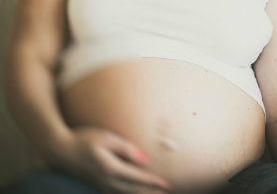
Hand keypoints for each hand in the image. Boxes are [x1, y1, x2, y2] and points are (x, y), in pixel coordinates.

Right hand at [53, 127, 170, 192]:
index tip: (167, 185)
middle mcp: (106, 180)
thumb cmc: (83, 139)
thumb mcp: (106, 138)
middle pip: (133, 190)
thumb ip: (127, 148)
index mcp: (111, 168)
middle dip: (151, 193)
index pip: (138, 177)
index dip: (154, 182)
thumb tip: (145, 160)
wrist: (59, 149)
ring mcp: (100, 184)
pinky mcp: (96, 184)